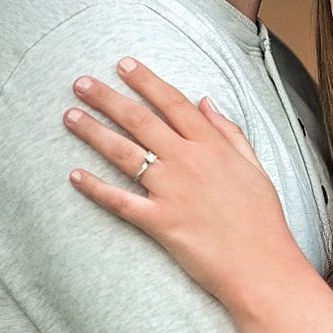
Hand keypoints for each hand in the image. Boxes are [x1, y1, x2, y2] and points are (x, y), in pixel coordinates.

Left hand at [64, 57, 300, 309]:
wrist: (263, 268)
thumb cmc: (262, 219)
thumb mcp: (254, 166)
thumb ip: (228, 131)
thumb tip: (206, 100)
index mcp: (212, 146)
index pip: (173, 102)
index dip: (145, 81)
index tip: (123, 64)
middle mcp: (188, 162)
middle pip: (140, 121)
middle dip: (107, 98)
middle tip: (80, 83)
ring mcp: (172, 191)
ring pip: (124, 153)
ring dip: (93, 132)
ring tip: (69, 116)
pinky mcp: (160, 222)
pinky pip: (120, 201)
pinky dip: (95, 189)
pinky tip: (74, 176)